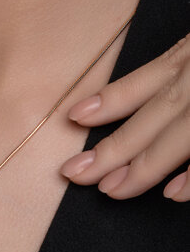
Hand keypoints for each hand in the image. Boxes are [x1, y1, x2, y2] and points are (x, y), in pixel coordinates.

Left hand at [60, 34, 189, 201]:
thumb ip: (178, 66)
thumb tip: (152, 98)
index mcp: (188, 56)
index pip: (139, 84)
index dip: (106, 102)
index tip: (73, 118)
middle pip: (149, 119)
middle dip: (111, 151)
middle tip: (75, 174)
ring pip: (175, 139)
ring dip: (142, 168)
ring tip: (110, 189)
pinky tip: (170, 194)